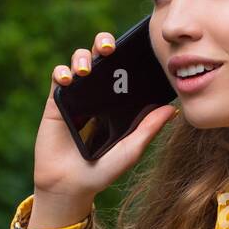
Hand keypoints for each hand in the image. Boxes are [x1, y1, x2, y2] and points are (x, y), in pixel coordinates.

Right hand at [35, 30, 177, 201]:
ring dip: (82, 56)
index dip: (130, 54)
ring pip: (78, 60)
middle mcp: (98, 93)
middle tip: (109, 48)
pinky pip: (58, 76)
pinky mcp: (57, 101)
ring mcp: (77, 95)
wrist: (71, 185)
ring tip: (85, 70)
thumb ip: (149, 129)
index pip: (125, 68)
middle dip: (104, 42)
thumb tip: (171, 109)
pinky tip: (68, 80)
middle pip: (100, 56)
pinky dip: (62, 72)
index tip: (138, 48)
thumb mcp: (131, 149)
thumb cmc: (103, 170)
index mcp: (118, 100)